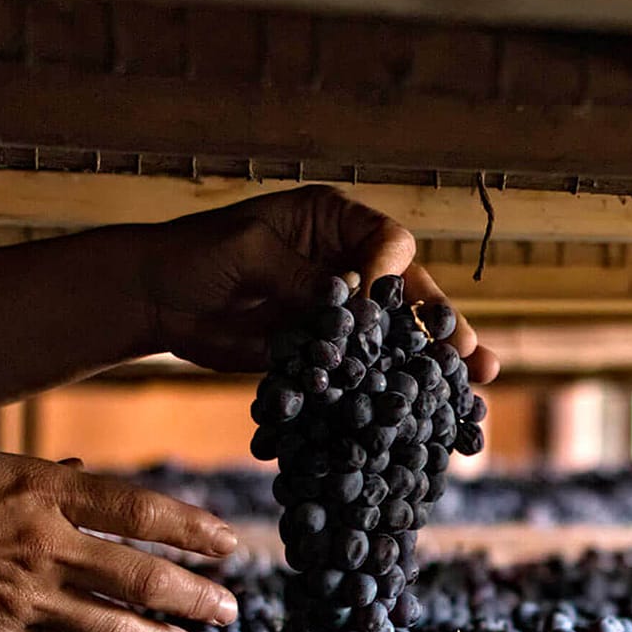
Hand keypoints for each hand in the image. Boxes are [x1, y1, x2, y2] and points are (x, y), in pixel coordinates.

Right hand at [0, 450, 239, 631]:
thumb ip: (44, 477)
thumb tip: (85, 471)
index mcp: (42, 489)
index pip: (139, 510)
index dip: (191, 529)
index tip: (228, 543)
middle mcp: (43, 542)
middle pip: (140, 574)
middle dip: (194, 594)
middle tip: (231, 609)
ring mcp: (22, 593)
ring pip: (112, 624)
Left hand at [141, 185, 500, 381]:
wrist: (156, 299)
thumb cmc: (195, 255)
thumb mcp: (249, 253)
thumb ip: (302, 278)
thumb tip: (354, 308)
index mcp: (333, 221)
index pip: (387, 241)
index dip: (393, 273)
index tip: (383, 303)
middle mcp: (346, 261)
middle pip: (409, 292)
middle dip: (442, 324)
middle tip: (475, 355)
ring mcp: (339, 309)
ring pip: (395, 334)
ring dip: (429, 361)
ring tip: (470, 387)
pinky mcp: (324, 347)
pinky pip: (363, 366)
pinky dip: (386, 388)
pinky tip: (418, 410)